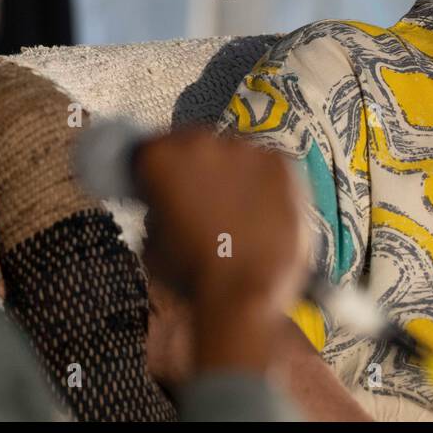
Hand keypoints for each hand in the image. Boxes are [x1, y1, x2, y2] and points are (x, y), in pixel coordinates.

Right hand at [135, 128, 309, 371]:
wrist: (245, 291)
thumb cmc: (191, 274)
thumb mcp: (152, 243)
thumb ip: (157, 211)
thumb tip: (167, 205)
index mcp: (161, 157)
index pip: (150, 150)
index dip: (155, 171)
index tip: (159, 189)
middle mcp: (203, 141)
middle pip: (194, 145)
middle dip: (194, 167)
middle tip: (200, 199)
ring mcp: (247, 148)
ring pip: (233, 152)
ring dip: (231, 172)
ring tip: (237, 208)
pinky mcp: (281, 162)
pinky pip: (267, 163)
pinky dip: (263, 179)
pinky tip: (263, 208)